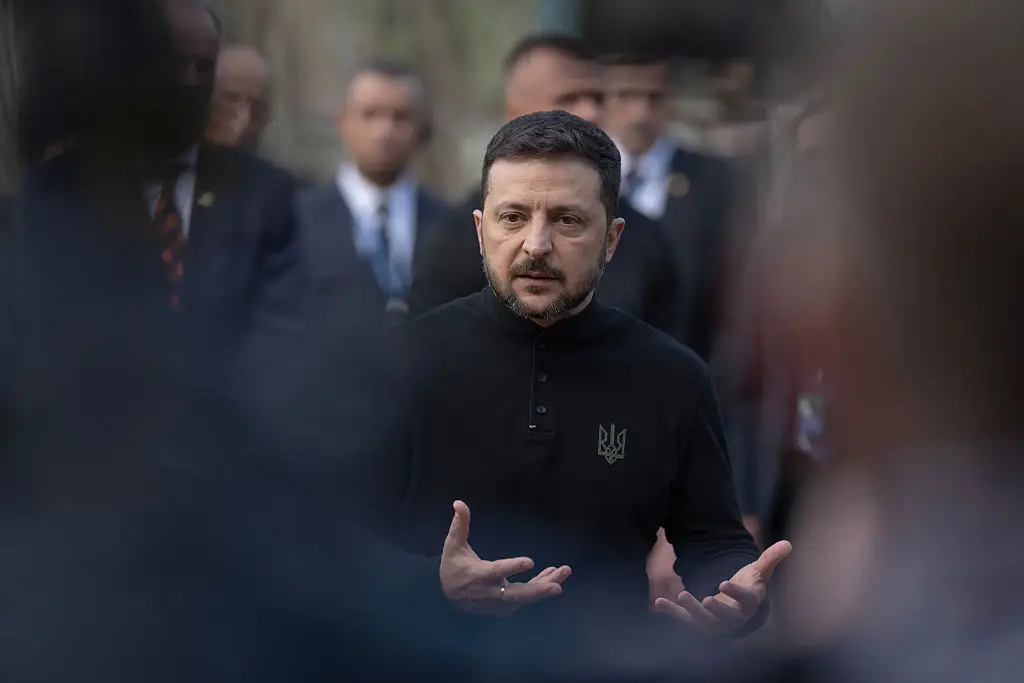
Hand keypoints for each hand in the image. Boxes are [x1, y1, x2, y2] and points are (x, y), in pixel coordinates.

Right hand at [439, 500, 570, 616]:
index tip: (530, 562)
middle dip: (538, 590)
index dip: (512, 567)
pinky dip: (540, 586)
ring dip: (546, 585)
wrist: (446, 597)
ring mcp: (499, 602)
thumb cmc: (452, 566)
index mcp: (478, 575)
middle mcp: (491, 591)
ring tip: (565, 571)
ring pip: (526, 596)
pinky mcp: (505, 607)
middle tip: (557, 587)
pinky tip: (554, 574)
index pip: (497, 571)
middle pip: (516, 594)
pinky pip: (526, 597)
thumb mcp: (452, 545)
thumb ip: (459, 524)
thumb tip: (459, 503)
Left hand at [654, 540, 791, 634]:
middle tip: (704, 600)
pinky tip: (659, 602)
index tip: (724, 583)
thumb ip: (771, 559)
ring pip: (703, 621)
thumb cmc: (750, 587)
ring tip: (681, 596)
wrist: (737, 609)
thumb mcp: (760, 572)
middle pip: (724, 617)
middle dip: (715, 609)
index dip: (735, 593)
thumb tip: (788, 543)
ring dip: (691, 610)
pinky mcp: (698, 622)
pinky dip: (672, 612)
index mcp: (748, 603)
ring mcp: (714, 622)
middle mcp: (732, 617)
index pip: (744, 600)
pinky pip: (684, 619)